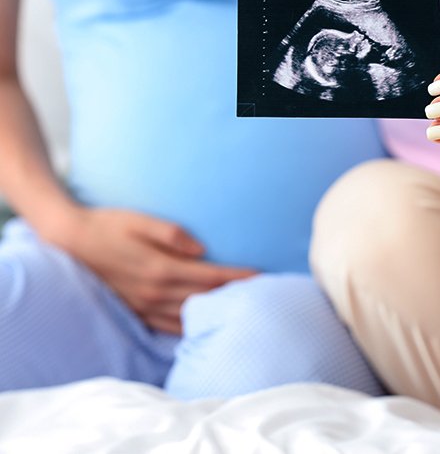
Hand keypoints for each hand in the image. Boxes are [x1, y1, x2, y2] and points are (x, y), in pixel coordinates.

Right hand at [49, 207, 256, 334]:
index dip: (238, 278)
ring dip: (214, 314)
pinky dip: (189, 326)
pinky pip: (167, 325)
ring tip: (239, 310)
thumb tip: (201, 249)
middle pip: (205, 299)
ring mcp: (143, 305)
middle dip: (234, 297)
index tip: (262, 276)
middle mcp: (154, 292)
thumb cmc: (109, 224)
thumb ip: (172, 234)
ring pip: (188, 317)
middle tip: (261, 295)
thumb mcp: (140, 220)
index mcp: (161, 268)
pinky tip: (203, 325)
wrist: (70, 240)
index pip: (210, 277)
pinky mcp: (134, 310)